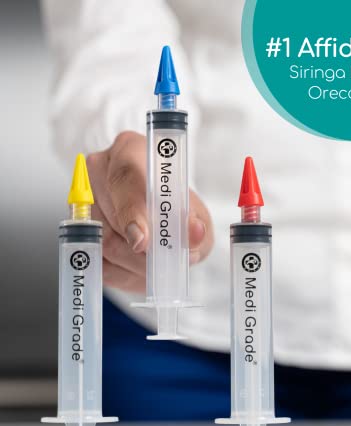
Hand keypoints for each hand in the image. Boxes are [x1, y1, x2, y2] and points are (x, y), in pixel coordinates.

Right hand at [86, 131, 213, 292]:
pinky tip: (140, 270)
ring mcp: (82, 202)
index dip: (132, 211)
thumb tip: (194, 234)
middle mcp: (99, 171)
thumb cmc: (177, 209)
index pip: (125, 177)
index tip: (142, 240)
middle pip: (112, 216)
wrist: (160, 219)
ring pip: (104, 243)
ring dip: (135, 264)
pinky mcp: (79, 232)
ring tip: (158, 265)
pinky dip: (123, 273)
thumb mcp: (194, 212)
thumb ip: (195, 222)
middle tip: (163, 261)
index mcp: (129, 151)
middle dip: (142, 248)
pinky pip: (98, 262)